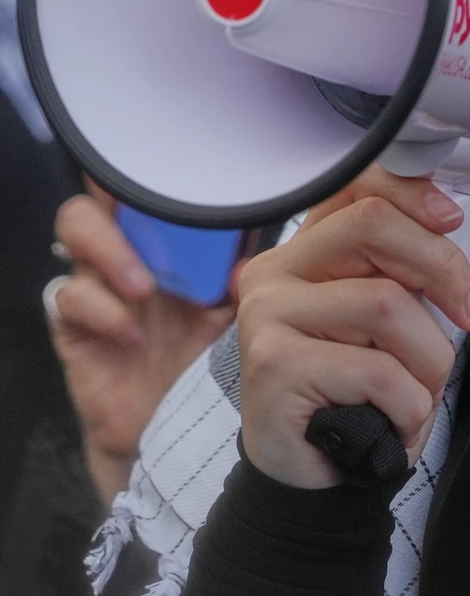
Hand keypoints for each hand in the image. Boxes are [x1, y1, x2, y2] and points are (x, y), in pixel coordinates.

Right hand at [50, 191, 237, 503]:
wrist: (174, 428)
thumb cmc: (206, 360)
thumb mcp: (236, 313)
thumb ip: (247, 276)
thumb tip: (274, 245)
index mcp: (166, 247)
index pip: (146, 192)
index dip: (149, 173)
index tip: (177, 168)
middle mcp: (125, 257)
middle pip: (101, 196)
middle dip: (120, 200)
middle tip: (157, 221)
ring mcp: (96, 287)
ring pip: (74, 232)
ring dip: (112, 253)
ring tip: (146, 287)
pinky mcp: (74, 326)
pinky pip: (68, 298)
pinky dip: (103, 311)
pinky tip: (134, 335)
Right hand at [235, 166, 469, 488]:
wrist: (321, 475)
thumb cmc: (363, 394)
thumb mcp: (411, 323)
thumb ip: (439, 269)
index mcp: (312, 249)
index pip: (357, 185)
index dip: (413, 193)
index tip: (456, 221)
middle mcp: (278, 271)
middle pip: (374, 226)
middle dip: (444, 270)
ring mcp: (267, 315)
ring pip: (386, 303)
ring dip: (429, 360)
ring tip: (417, 391)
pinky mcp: (272, 364)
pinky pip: (375, 370)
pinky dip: (408, 403)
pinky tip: (393, 419)